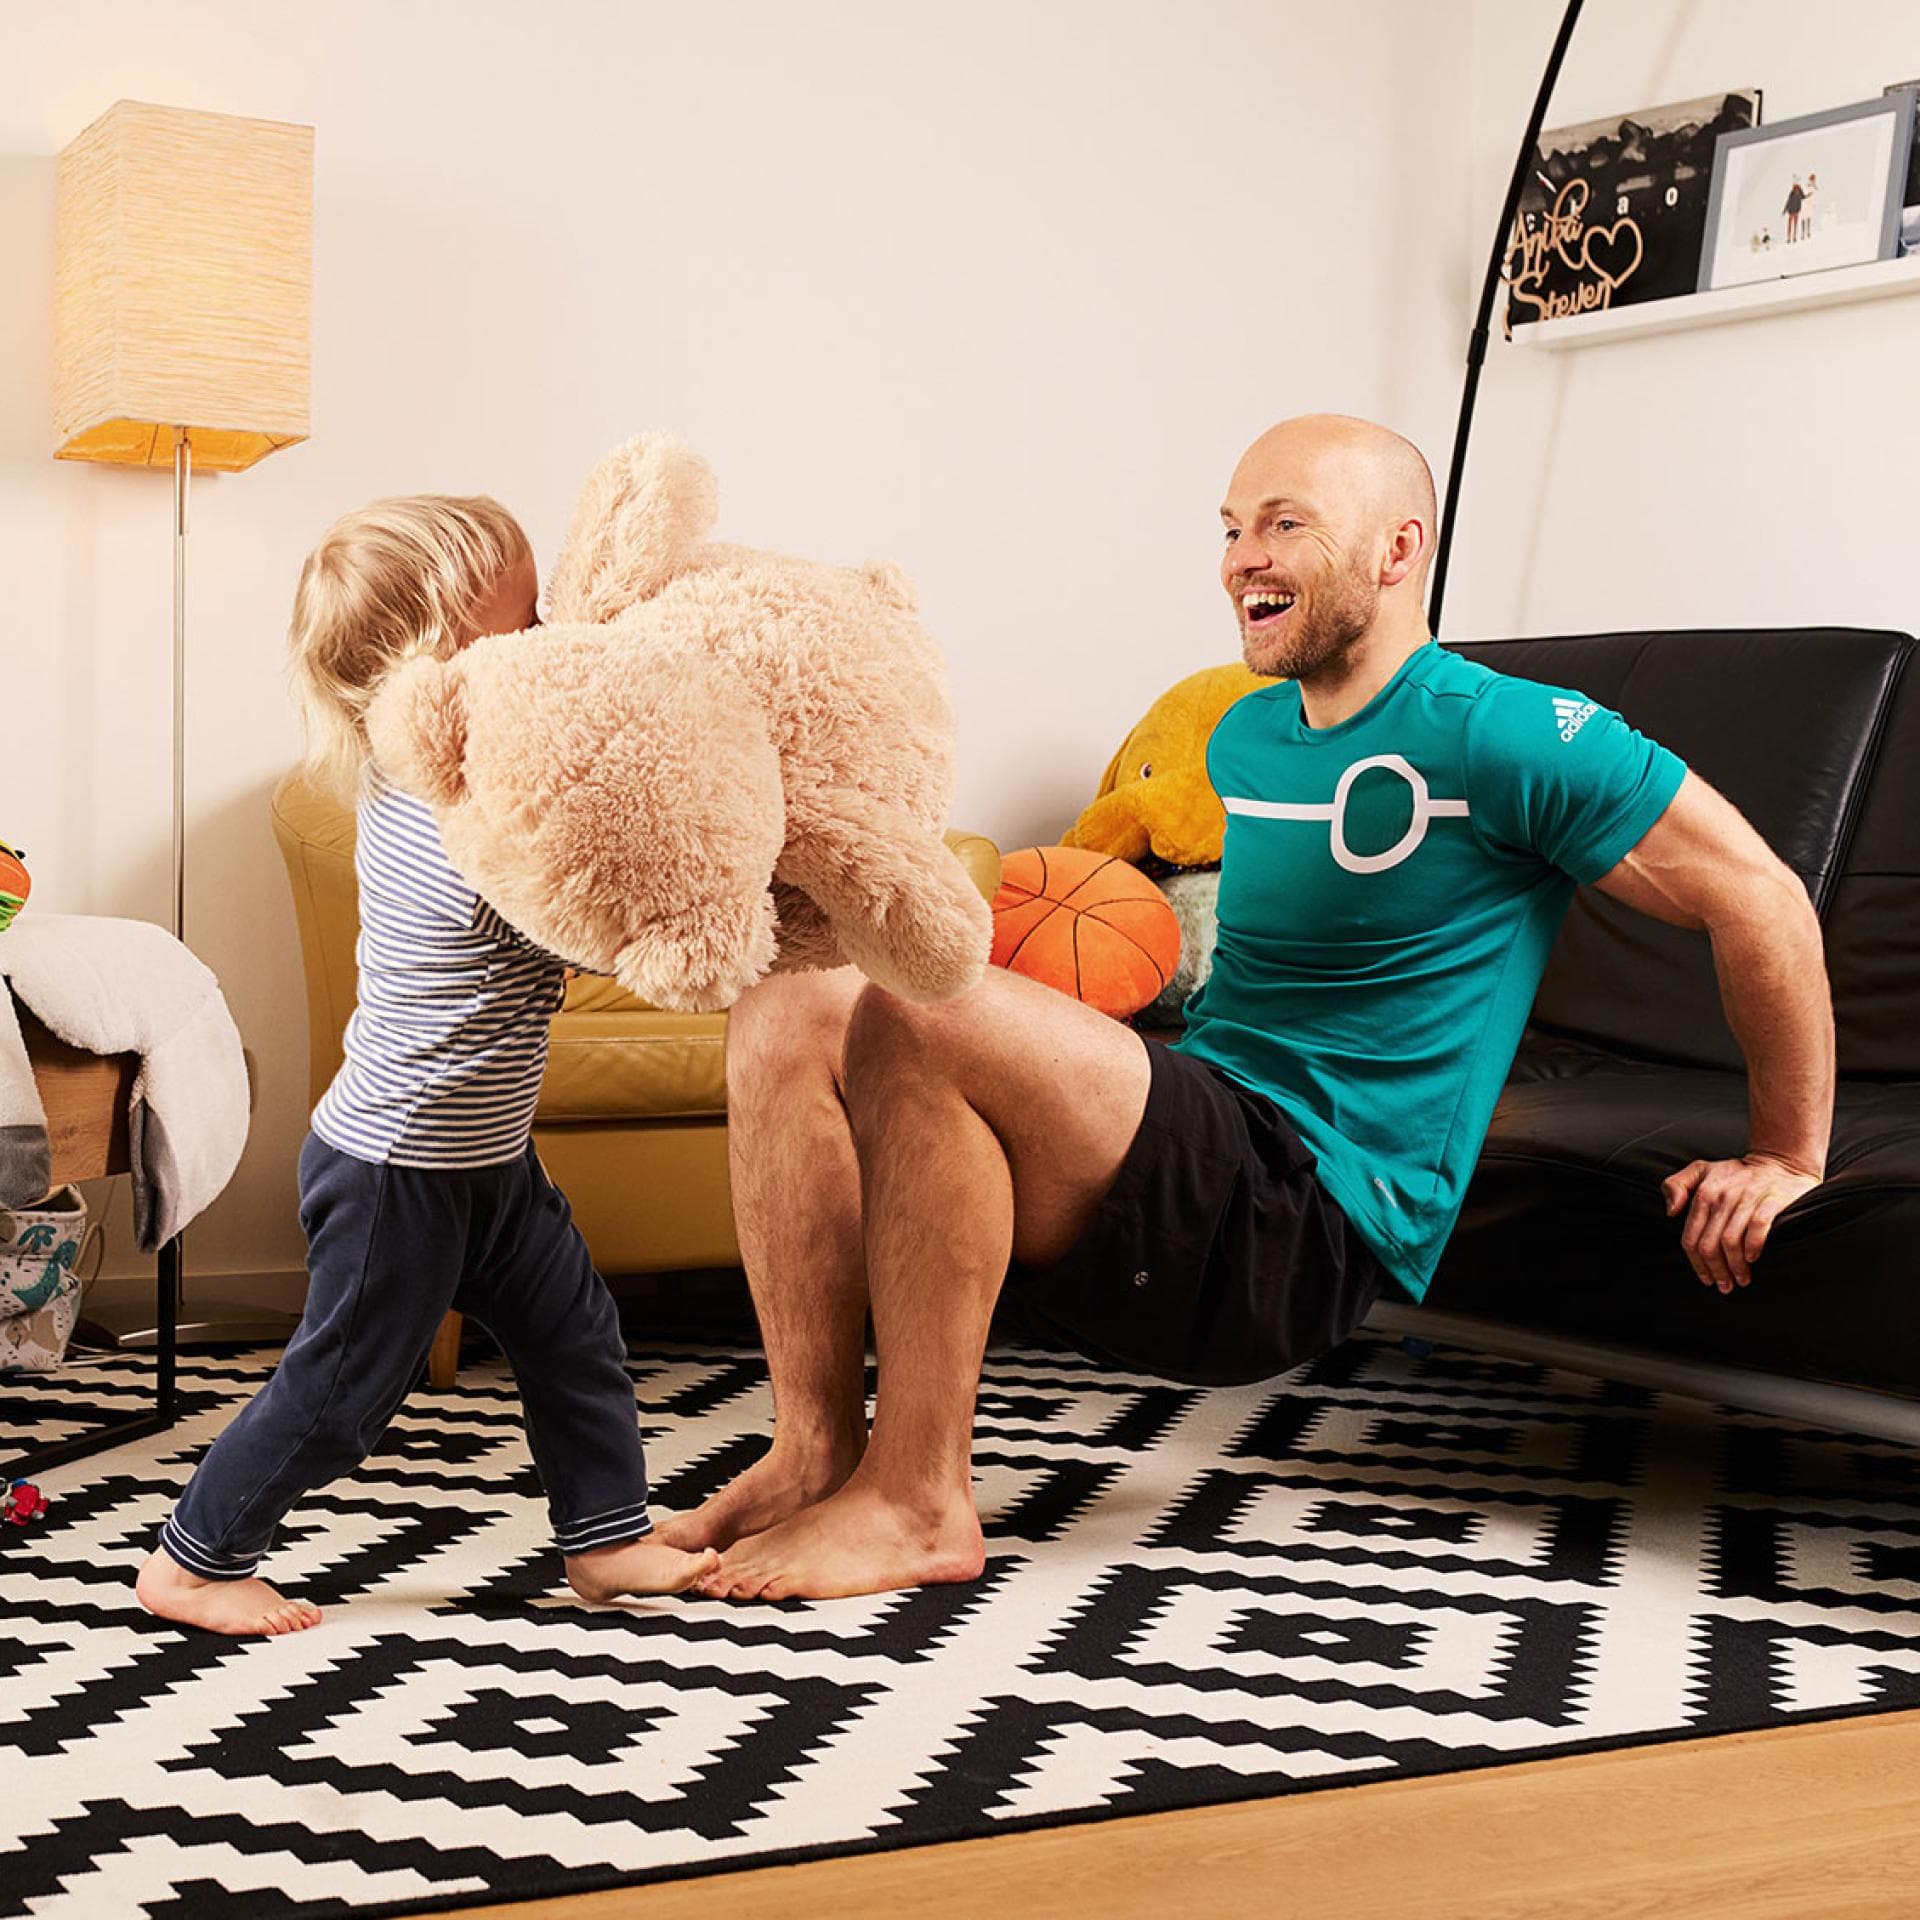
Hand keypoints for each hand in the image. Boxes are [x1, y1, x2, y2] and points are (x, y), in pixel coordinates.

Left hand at [1661, 1154, 1819, 1293]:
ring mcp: (1747, 1198)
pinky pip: (1757, 1228)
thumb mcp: (1700, 1170)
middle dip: (1716, 1270)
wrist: (1780, 1161)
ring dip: (1735, 1266)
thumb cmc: (1737, 1172)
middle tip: (1725, 1286)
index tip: (1706, 1279)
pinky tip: (1753, 1259)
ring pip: (1731, 1241)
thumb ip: (1676, 1185)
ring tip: (1741, 1279)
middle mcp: (1722, 1197)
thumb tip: (1671, 1212)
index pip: (1691, 1237)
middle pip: (1709, 1244)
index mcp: (1703, 1193)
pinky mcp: (1771, 1201)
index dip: (1696, 1263)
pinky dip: (1752, 1247)